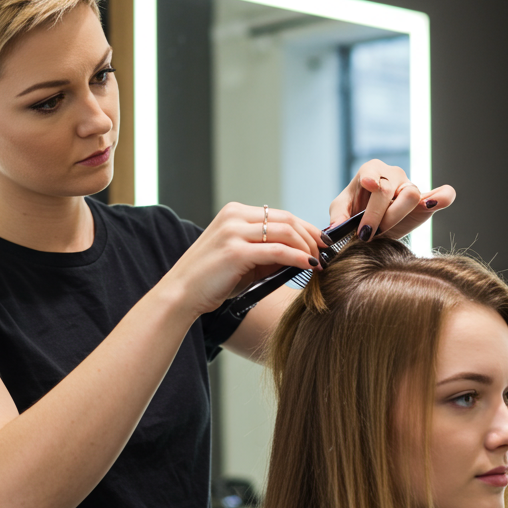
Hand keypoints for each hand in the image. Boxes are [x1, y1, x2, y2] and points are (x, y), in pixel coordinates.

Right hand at [164, 202, 325, 315]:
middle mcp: (234, 217)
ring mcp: (234, 232)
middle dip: (312, 236)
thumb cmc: (212, 280)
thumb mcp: (243, 260)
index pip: (280, 215)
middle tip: (326, 252)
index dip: (305, 228)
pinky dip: (298, 257)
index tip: (321, 242)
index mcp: (234, 213)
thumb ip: (268, 253)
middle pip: (287, 219)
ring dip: (308, 247)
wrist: (181, 294)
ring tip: (319, 262)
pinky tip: (310, 266)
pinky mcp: (236, 251)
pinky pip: (278, 250)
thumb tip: (303, 254)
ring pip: (286, 232)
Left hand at [329, 160, 455, 241]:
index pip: (372, 172)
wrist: (373, 225)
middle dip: (376, 215)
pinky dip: (443, 197)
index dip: (372, 178)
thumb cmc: (355, 211)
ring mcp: (411, 187)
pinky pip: (443, 194)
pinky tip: (433, 204)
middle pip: (389, 189)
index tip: (370, 185)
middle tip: (366, 235)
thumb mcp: (341, 211)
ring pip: (411, 195)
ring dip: (396, 215)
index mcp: (371, 170)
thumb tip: (335, 229)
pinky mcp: (427, 203)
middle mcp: (393, 175)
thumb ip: (338, 216)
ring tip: (384, 230)